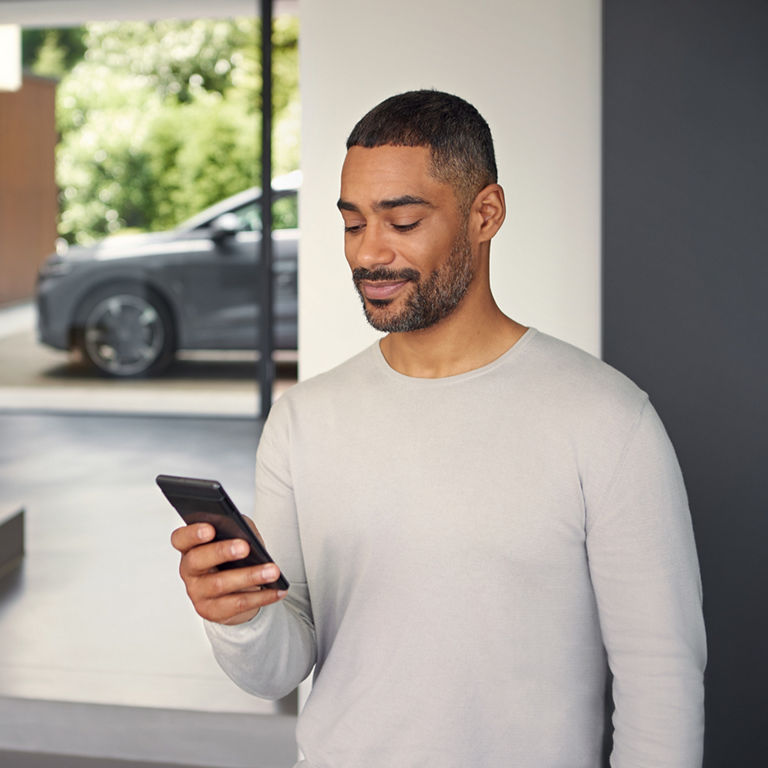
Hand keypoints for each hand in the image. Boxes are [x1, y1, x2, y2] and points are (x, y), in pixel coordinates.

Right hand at [171, 521, 286, 624]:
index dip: (192, 533)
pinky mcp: (211, 611)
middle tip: (244, 547)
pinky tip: (277, 590)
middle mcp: (189, 570)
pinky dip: (261, 596)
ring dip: (250, 576)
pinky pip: (237, 604)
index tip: (210, 528)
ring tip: (272, 570)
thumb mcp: (236, 537)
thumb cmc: (234, 557)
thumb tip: (246, 533)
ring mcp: (197, 592)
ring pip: (220, 584)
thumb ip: (238, 529)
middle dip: (222, 552)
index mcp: (190, 547)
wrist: (237, 590)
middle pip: (198, 560)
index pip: (180, 538)